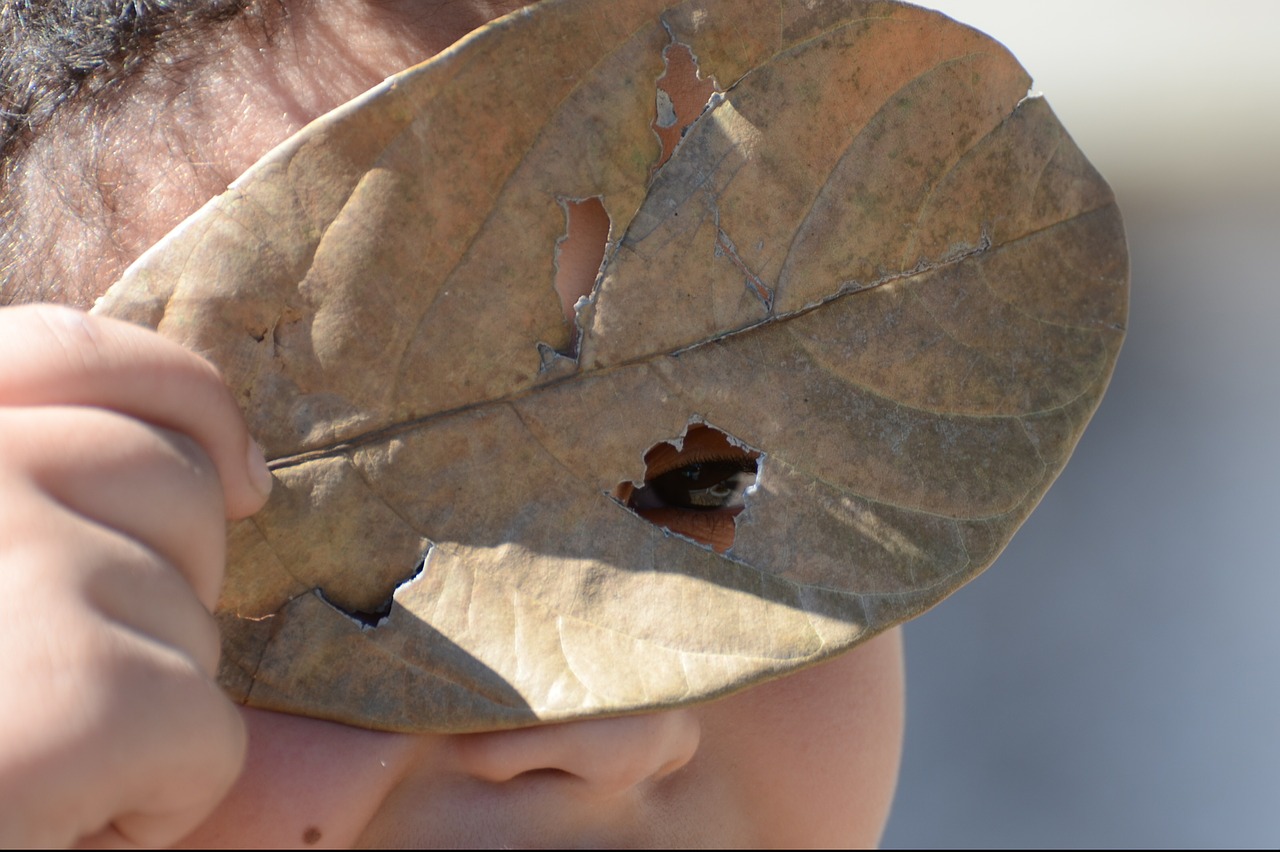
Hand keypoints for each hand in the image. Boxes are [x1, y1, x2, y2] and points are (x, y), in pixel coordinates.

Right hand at [0, 305, 271, 847]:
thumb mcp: (2, 580)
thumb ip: (68, 498)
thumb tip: (242, 481)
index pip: (61, 352)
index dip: (176, 397)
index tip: (239, 475)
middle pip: (165, 476)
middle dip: (167, 578)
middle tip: (63, 675)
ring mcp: (3, 564)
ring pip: (190, 602)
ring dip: (147, 692)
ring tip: (32, 752)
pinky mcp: (70, 697)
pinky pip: (207, 730)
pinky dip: (165, 796)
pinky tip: (52, 821)